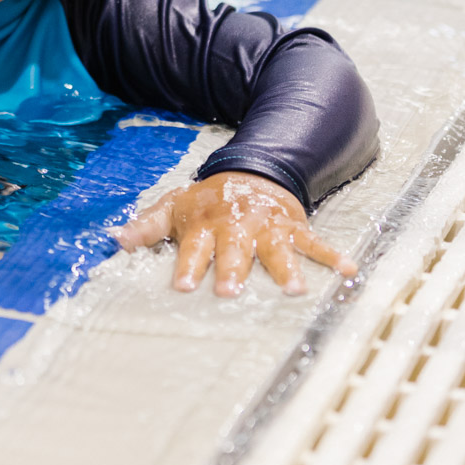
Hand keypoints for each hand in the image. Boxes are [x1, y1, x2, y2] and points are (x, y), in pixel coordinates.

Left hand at [112, 171, 356, 295]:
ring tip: (294, 291)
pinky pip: (315, 242)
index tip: (182, 286)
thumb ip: (146, 226)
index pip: (193, 248)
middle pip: (233, 251)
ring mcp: (267, 227)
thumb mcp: (174, 206)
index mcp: (205, 224)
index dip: (187, 265)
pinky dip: (333, 256)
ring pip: (276, 250)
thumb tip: (115, 239)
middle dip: (231, 270)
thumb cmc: (207, 201)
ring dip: (285, 269)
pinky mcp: (293, 227)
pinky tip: (350, 271)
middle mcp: (236, 227)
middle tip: (229, 292)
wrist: (250, 172)